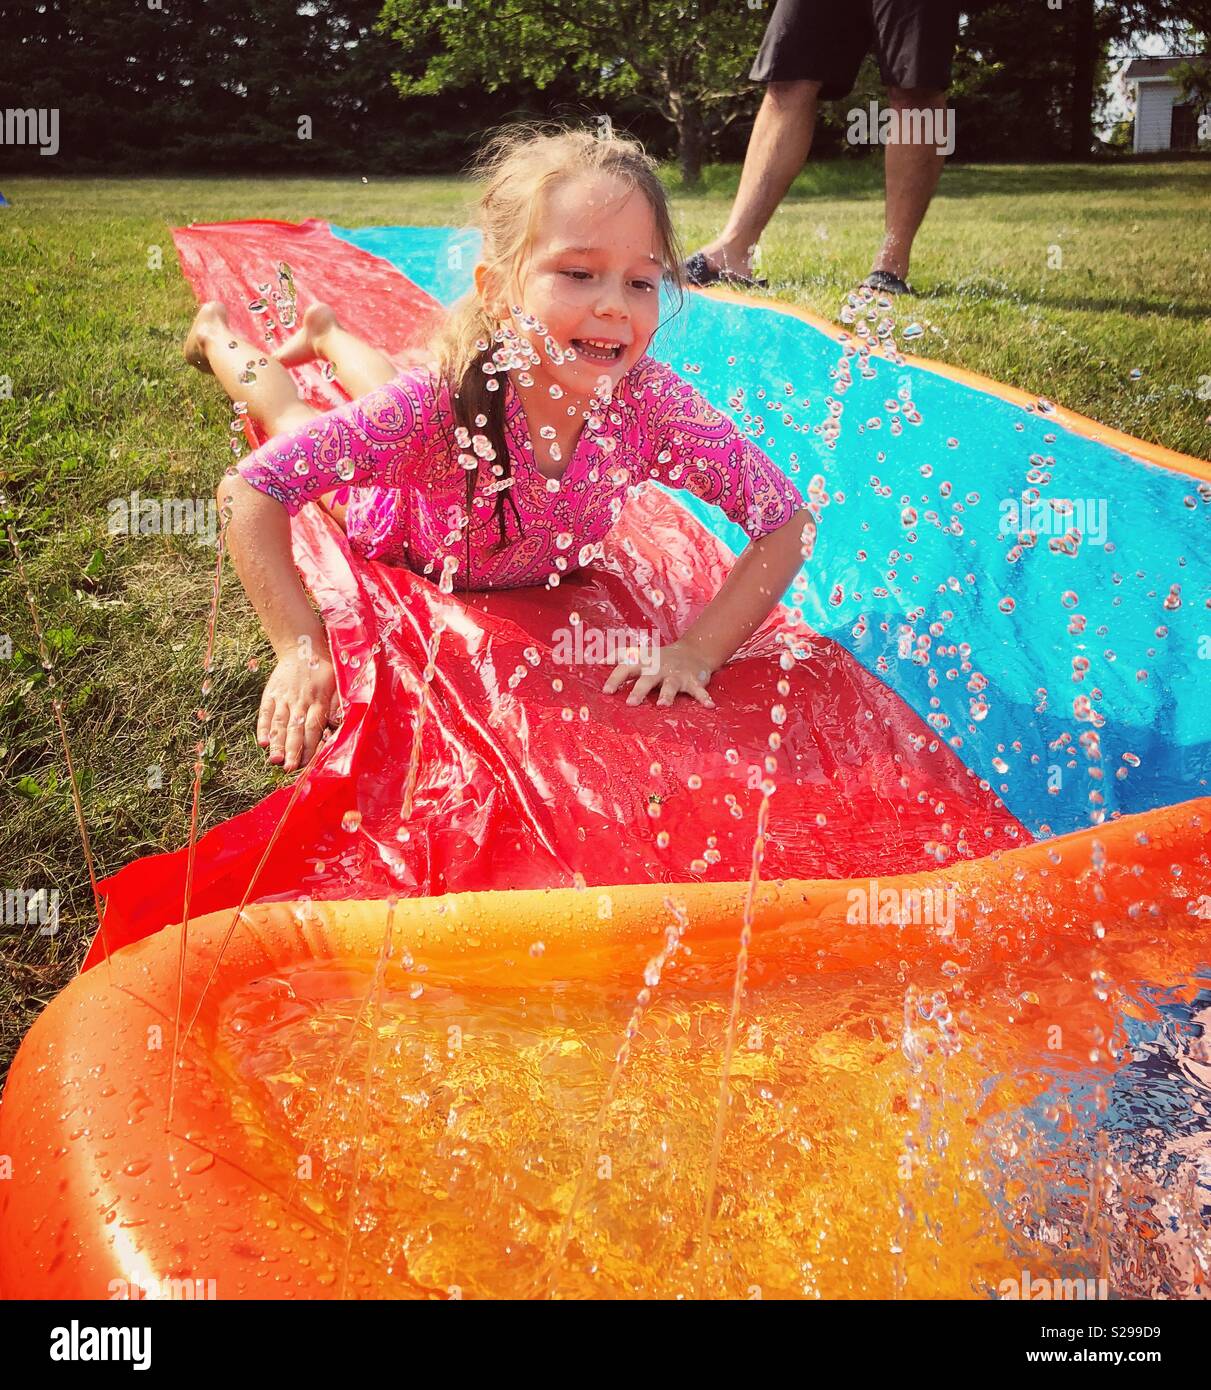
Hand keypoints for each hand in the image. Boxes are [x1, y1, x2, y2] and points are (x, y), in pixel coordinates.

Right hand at [256, 652, 340, 770]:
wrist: (303, 648)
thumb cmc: (325, 670)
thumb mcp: (339, 685)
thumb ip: (338, 706)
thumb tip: (339, 725)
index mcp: (319, 701)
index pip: (313, 728)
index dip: (310, 746)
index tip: (307, 763)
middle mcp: (300, 701)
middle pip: (295, 729)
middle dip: (293, 750)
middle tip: (289, 768)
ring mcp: (284, 698)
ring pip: (279, 723)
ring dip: (277, 743)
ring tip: (275, 760)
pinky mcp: (271, 694)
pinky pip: (265, 712)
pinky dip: (263, 727)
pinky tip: (262, 741)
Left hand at [602, 638, 716, 708]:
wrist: (692, 651)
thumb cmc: (659, 659)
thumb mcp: (640, 655)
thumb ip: (620, 657)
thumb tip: (597, 659)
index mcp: (644, 663)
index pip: (626, 668)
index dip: (615, 678)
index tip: (606, 691)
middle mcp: (658, 668)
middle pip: (647, 679)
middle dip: (639, 690)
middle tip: (630, 702)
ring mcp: (676, 674)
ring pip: (670, 685)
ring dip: (666, 695)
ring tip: (662, 705)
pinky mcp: (692, 680)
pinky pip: (698, 690)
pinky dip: (704, 697)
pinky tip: (709, 706)